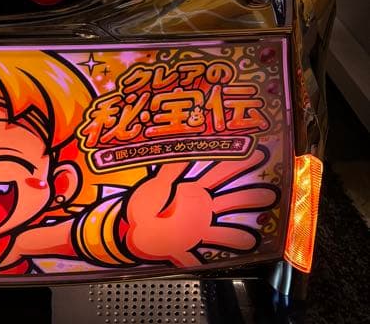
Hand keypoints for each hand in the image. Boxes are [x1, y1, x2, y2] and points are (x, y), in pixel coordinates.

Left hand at [122, 148, 277, 267]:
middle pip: (230, 198)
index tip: (256, 153)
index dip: (237, 164)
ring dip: (243, 224)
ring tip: (261, 228)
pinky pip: (212, 247)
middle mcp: (199, 206)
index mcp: (191, 187)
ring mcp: (198, 226)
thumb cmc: (138, 203)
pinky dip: (227, 248)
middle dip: (250, 195)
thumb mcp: (155, 182)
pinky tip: (245, 246)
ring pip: (226, 223)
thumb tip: (181, 150)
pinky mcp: (191, 243)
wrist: (126, 230)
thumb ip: (170, 170)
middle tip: (272, 190)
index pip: (218, 173)